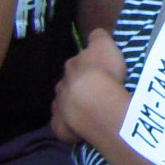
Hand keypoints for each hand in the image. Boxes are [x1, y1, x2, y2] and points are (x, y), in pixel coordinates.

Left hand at [52, 28, 127, 144]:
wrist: (95, 103)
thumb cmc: (103, 71)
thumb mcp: (105, 45)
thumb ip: (98, 37)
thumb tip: (95, 34)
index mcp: (72, 65)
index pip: (77, 63)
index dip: (88, 67)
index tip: (99, 72)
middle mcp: (62, 84)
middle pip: (68, 84)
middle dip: (77, 87)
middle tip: (94, 93)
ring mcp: (59, 107)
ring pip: (63, 104)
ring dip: (72, 106)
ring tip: (88, 111)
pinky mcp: (60, 127)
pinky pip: (62, 126)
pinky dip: (68, 127)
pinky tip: (78, 129)